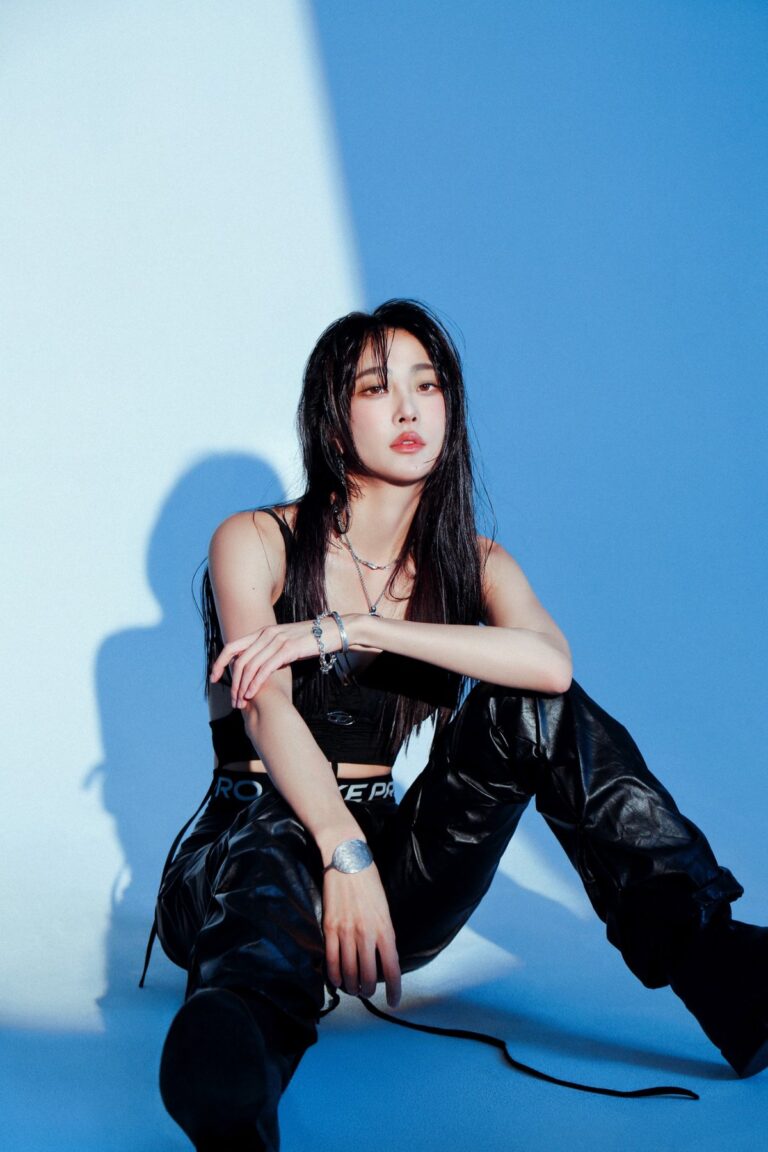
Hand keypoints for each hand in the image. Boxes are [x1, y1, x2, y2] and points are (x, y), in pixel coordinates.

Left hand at [210, 618, 343, 707]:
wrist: (333, 632)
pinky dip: (256, 682)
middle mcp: (266, 634)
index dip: (220, 662)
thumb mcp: (285, 642)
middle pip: (239, 660)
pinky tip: (252, 693)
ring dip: (243, 686)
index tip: (213, 677)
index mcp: (262, 632)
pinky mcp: (288, 649)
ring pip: (250, 666)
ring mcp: (277, 641)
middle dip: (232, 682)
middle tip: (233, 700)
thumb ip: (270, 651)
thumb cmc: (310, 640)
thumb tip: (258, 667)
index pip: (232, 646)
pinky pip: (265, 668)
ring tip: (241, 701)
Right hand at [323, 862, 401, 1007]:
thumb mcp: (384, 909)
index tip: (394, 1002)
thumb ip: (384, 933)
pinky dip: (334, 975)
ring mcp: (347, 932)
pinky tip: (337, 979)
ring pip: (349, 973)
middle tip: (367, 992)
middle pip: (369, 977)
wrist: (347, 859)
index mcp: (385, 929)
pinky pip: (331, 961)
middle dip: (369, 991)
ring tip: (353, 989)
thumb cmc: (369, 882)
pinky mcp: (330, 928)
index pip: (392, 969)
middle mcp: (367, 934)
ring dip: (352, 987)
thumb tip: (382, 956)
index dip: (395, 990)